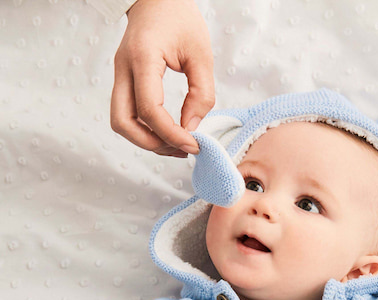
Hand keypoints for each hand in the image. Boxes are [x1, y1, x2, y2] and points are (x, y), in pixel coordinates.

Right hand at [111, 0, 215, 157]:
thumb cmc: (179, 17)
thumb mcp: (201, 54)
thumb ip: (201, 94)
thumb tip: (192, 128)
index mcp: (143, 57)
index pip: (149, 109)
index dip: (170, 134)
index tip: (192, 144)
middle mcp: (124, 68)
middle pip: (123, 122)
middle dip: (152, 143)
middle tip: (181, 148)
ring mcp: (120, 74)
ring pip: (121, 122)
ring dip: (147, 140)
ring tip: (175, 144)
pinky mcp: (124, 80)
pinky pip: (127, 114)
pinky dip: (146, 130)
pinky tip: (167, 133)